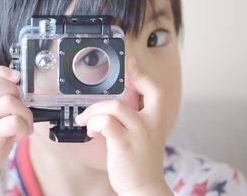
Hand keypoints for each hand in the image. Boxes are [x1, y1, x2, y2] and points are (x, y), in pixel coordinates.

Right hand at [0, 66, 32, 190]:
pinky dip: (23, 126)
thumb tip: (20, 89)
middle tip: (19, 109)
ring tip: (24, 125)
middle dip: (15, 92)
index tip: (17, 78)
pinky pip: (12, 121)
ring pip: (8, 102)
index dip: (3, 72)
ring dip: (25, 113)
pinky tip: (20, 134)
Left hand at [75, 57, 172, 195]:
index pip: (157, 90)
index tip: (132, 62)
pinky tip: (91, 131)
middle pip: (147, 91)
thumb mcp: (146, 134)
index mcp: (158, 119)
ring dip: (95, 111)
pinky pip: (105, 122)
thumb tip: (116, 101)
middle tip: (113, 77)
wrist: (144, 185)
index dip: (143, 73)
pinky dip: (93, 123)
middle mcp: (152, 123)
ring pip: (114, 106)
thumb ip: (136, 116)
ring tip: (87, 121)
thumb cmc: (141, 159)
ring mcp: (139, 133)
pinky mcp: (124, 144)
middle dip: (130, 78)